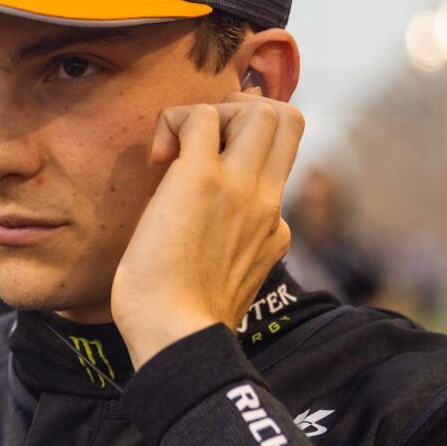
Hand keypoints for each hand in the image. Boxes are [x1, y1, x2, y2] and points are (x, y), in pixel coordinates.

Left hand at [113, 96, 303, 367]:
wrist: (174, 336)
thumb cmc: (180, 320)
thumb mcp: (223, 281)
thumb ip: (227, 251)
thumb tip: (198, 233)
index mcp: (272, 226)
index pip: (281, 162)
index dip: (248, 145)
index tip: (210, 165)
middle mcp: (265, 200)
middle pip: (288, 119)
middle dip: (243, 112)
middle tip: (199, 142)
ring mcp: (238, 187)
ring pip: (258, 109)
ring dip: (214, 112)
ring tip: (179, 148)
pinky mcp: (200, 179)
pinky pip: (200, 114)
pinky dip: (173, 120)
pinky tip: (157, 156)